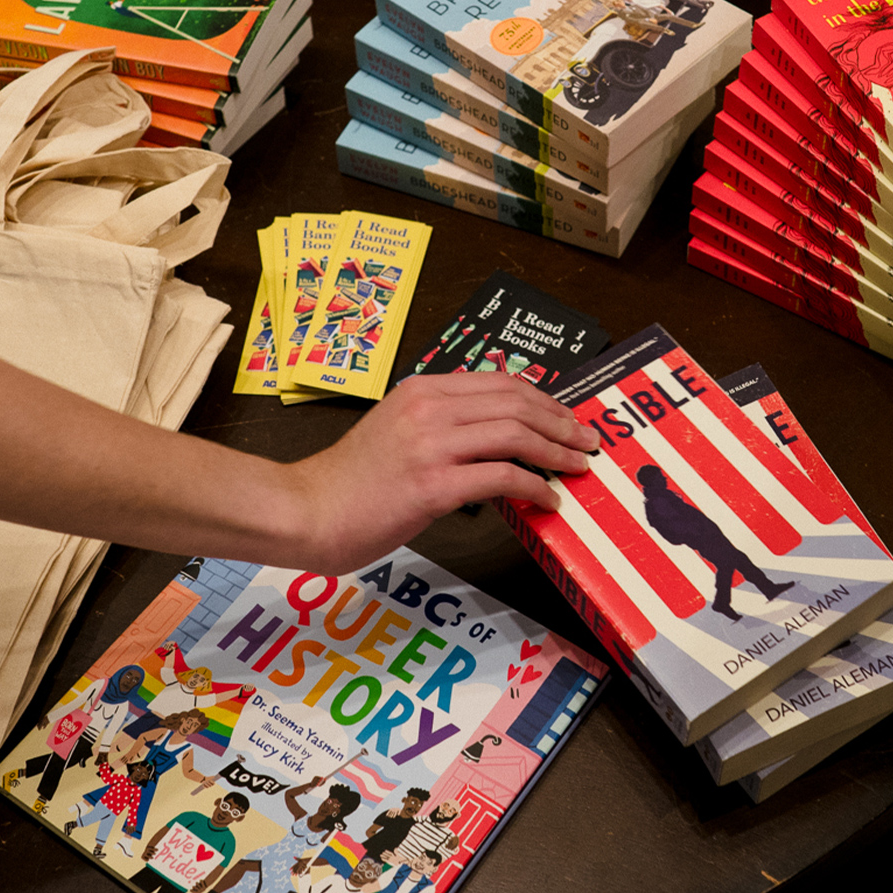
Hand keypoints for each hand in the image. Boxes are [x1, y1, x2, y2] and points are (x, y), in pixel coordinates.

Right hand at [281, 373, 595, 571]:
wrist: (307, 510)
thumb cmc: (349, 482)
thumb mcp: (395, 431)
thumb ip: (439, 425)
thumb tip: (490, 438)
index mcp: (422, 390)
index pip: (500, 383)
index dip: (544, 400)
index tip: (567, 418)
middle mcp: (429, 409)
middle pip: (517, 402)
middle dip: (561, 423)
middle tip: (585, 442)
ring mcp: (431, 445)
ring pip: (516, 434)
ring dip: (556, 452)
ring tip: (576, 469)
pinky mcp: (433, 485)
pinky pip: (502, 478)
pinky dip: (534, 487)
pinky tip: (547, 501)